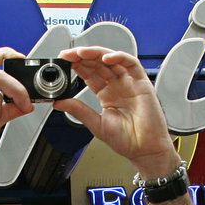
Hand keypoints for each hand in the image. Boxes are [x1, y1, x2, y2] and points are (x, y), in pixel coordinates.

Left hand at [53, 47, 179, 178]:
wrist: (145, 151)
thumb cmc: (127, 141)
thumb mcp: (96, 124)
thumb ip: (79, 110)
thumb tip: (59, 102)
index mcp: (107, 94)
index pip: (89, 73)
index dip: (77, 65)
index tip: (63, 61)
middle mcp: (118, 86)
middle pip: (99, 63)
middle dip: (82, 57)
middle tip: (68, 55)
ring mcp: (130, 83)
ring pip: (112, 60)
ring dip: (97, 54)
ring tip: (81, 53)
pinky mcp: (142, 83)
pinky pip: (132, 64)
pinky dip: (119, 58)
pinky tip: (106, 58)